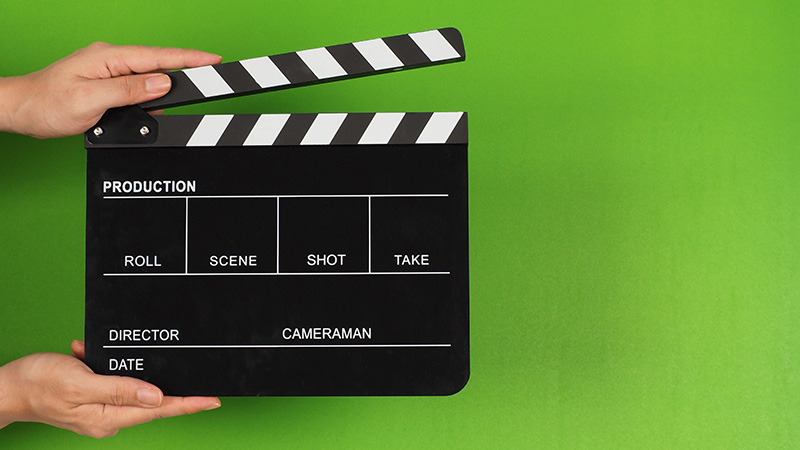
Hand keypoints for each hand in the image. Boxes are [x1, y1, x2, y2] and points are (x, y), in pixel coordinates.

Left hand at [0, 42, 220, 137]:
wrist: (22, 111)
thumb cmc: (46, 104)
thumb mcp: (89, 99)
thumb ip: (128, 90)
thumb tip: (161, 84)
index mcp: (108, 57)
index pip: (158, 56)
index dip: (189, 58)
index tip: (214, 60)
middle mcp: (111, 60)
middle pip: (158, 66)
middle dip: (183, 77)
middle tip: (208, 85)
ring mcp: (109, 71)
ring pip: (149, 81)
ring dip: (160, 96)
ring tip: (159, 111)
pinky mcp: (108, 84)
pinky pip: (137, 90)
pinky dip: (146, 102)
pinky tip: (143, 113)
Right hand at [0, 340, 219, 437]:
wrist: (6, 386)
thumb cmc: (37, 383)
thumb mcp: (79, 381)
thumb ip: (119, 388)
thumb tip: (156, 396)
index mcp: (109, 417)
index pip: (160, 409)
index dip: (189, 403)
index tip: (214, 399)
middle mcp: (109, 418)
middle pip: (153, 401)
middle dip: (172, 386)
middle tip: (200, 378)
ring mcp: (101, 411)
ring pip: (134, 388)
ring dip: (135, 369)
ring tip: (127, 354)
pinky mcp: (93, 400)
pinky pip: (114, 382)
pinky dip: (111, 367)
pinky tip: (93, 353)